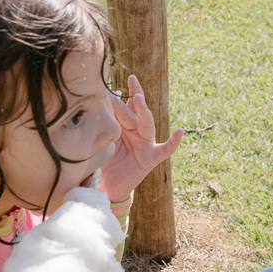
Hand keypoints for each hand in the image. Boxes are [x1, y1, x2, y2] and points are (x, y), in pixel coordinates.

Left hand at [99, 75, 183, 201]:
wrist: (107, 187)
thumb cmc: (103, 164)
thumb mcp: (99, 142)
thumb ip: (99, 127)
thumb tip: (91, 108)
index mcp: (123, 127)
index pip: (123, 107)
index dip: (118, 96)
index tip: (108, 83)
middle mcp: (136, 132)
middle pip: (133, 113)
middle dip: (127, 100)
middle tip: (118, 89)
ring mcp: (145, 144)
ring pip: (146, 124)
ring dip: (143, 110)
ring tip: (138, 98)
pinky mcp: (150, 158)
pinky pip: (165, 150)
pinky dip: (174, 142)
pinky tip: (180, 132)